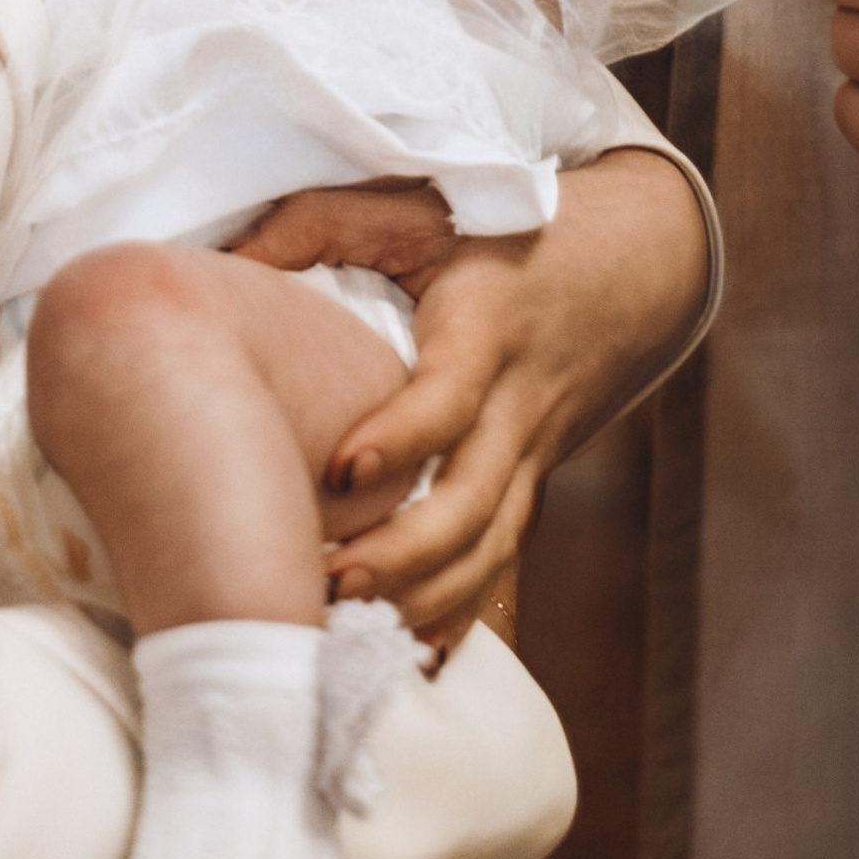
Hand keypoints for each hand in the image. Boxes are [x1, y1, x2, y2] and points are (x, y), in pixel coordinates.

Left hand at [240, 149, 709, 639]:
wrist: (634, 263)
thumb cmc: (505, 229)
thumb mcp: (419, 205)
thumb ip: (322, 225)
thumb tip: (225, 268)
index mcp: (487, 328)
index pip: (451, 394)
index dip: (402, 436)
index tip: (339, 469)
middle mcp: (519, 403)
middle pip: (474, 500)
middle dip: (404, 553)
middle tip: (327, 580)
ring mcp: (532, 453)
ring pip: (491, 545)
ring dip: (424, 594)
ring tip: (346, 624)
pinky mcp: (530, 482)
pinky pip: (503, 558)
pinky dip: (462, 611)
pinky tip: (411, 654)